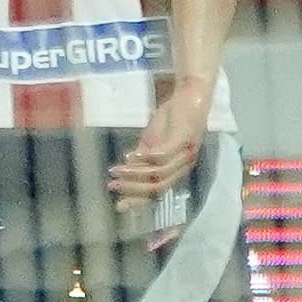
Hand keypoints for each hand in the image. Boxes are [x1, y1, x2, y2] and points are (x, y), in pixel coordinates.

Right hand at [110, 75, 214, 205]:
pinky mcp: (185, 137)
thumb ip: (142, 160)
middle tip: (112, 186)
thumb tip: (124, 176)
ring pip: (159, 172)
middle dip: (133, 189)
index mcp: (178, 169)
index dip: (139, 201)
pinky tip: (129, 156)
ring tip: (115, 171)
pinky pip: (164, 154)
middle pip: (158, 187)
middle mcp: (185, 165)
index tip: (118, 206)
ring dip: (134, 174)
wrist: (189, 94)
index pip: (159, 192)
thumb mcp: (153, 142)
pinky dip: (145, 158)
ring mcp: (187, 152)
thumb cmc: (172, 119)